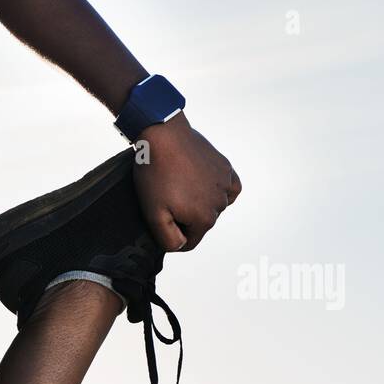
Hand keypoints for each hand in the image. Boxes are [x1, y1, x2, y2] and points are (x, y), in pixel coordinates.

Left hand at [134, 114, 241, 251]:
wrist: (163, 137)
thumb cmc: (155, 176)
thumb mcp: (153, 214)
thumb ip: (169, 239)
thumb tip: (182, 246)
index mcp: (204, 219)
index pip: (190, 242)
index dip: (173, 236)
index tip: (161, 220)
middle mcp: (220, 204)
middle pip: (202, 224)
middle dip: (185, 218)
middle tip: (166, 200)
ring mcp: (225, 184)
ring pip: (214, 206)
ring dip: (200, 203)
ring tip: (180, 188)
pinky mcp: (225, 168)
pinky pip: (230, 188)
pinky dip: (221, 191)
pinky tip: (206, 186)